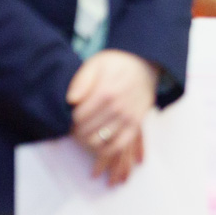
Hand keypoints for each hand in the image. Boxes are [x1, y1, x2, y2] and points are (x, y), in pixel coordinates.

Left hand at [66, 50, 157, 184]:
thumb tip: (71, 100)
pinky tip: (98, 144)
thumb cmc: (116, 64)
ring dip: (87, 140)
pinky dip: (105, 150)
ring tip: (85, 133)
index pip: (79, 117)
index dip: (71, 118)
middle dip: (77, 130)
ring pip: (99, 141)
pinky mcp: (137, 124)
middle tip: (76, 126)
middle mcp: (119, 107)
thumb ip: (81, 80)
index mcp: (107, 91)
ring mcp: (129, 117)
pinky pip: (119, 145)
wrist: (144, 65)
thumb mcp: (96, 63)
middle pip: (87, 130)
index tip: (72, 114)